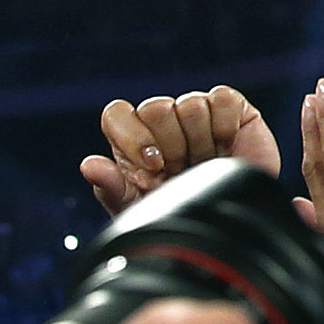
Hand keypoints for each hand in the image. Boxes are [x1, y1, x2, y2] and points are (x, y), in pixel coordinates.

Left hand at [81, 87, 282, 217]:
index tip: (154, 166)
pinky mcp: (233, 108)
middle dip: (172, 144)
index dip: (133, 136)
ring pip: (190, 104)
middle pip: (155, 107)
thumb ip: (112, 189)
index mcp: (135, 144)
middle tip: (184, 167)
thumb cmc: (186, 219)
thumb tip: (89, 165)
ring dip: (201, 140)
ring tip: (207, 160)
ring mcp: (198, 113)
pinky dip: (225, 126)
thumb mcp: (142, 211)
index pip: (117, 114)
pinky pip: (222, 98)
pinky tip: (226, 146)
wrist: (235, 225)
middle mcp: (164, 124)